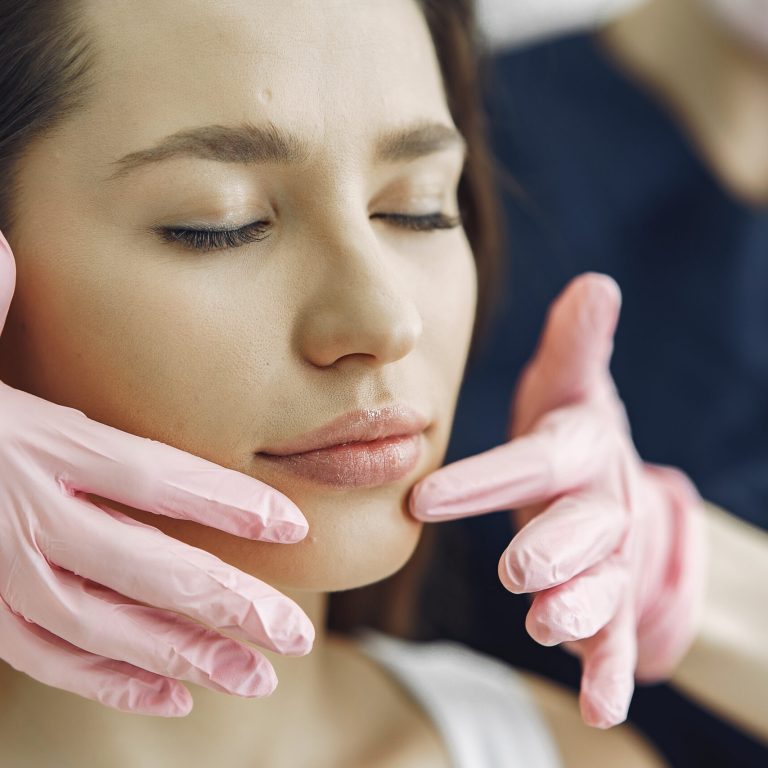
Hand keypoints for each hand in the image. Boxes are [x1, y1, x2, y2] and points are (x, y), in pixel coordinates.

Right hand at [0, 230, 312, 716]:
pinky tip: (174, 693)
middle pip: (147, 566)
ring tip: (256, 676)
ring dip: (187, 656)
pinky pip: (51, 659)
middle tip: (295, 632)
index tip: (292, 523)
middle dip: (229, 603)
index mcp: (40, 445)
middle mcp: (28, 516)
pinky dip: (113, 679)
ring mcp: (3, 575)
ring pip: (110, 629)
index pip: (153, 477)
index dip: (227, 503)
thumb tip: (10, 252)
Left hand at [410, 273, 706, 727]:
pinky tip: (601, 708)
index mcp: (578, 449)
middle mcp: (602, 503)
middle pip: (582, 527)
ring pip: (601, 584)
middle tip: (514, 570)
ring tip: (546, 626)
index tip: (427, 498)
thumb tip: (597, 281)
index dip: (485, 480)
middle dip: (552, 548)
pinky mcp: (611, 599)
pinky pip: (614, 636)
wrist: (611, 485)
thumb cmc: (569, 433)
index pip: (533, 462)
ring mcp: (611, 557)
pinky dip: (610, 670)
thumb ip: (577, 344)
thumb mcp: (571, 386)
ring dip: (579, 607)